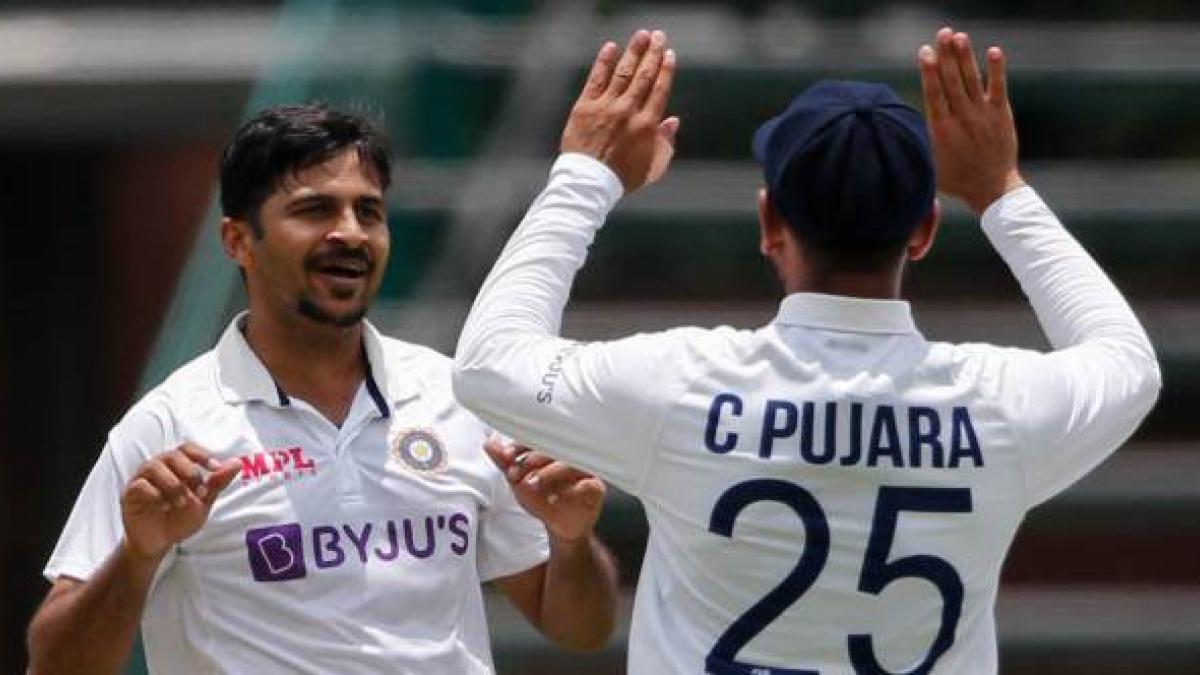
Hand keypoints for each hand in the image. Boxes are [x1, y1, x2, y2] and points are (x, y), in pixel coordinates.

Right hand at [120, 443, 239, 560]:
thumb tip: (237, 463)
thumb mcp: (204, 502)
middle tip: (199, 492)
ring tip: (181, 503)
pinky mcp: (129, 494)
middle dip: (189, 472)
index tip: (215, 469)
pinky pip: (140, 485)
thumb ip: (217, 482)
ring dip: (173, 484)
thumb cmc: (180, 518)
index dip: (202, 455)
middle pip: (171, 455)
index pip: (187, 448)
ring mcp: (141, 479)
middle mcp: (157, 468)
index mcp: (176, 466)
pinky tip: (163, 506)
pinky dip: (155, 494)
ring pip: (154, 466)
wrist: (160, 543)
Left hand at [484, 436, 605, 543]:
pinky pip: (588, 484)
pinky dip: (572, 490)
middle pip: (556, 448)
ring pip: (571, 463)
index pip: (539, 438)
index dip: (522, 445)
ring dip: (549, 473)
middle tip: (516, 473)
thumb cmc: (543, 498)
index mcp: (553, 450)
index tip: (507, 456)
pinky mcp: (596, 488)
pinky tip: (556, 498)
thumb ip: (506, 463)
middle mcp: (570, 456)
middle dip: (532, 459)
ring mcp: (585, 471)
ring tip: (531, 485)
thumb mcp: (519, 482)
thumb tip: (489, 443)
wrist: (561, 525)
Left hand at [561, 29, 679, 192]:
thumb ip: (665, 142)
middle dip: (653, 53)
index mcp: (647, 125)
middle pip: (644, 76)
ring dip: (633, 52)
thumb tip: (674, 120)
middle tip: (659, 36)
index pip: (660, 89)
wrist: (589, 182)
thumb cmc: (622, 178)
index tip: (670, 54)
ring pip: (623, 73)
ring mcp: (606, 107)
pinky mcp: (585, 107)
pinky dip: (604, 62)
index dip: (666, 69)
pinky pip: (596, 79)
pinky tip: (611, 48)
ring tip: (641, 36)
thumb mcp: (653, 166)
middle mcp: (628, 111)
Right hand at [919, 27, 1024, 214]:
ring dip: (965, 56)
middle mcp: (961, 118)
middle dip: (946, 55)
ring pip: (972, 79)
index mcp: (941, 129)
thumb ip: (920, 143)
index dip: (929, 70)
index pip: (934, 92)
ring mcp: (982, 115)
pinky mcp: (1001, 115)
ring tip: (959, 36)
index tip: (924, 50)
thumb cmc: (956, 180)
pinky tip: (993, 51)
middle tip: (942, 33)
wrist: (991, 189)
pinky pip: (998, 87)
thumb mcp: (929, 164)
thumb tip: (898, 132)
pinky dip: (997, 69)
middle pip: (952, 80)